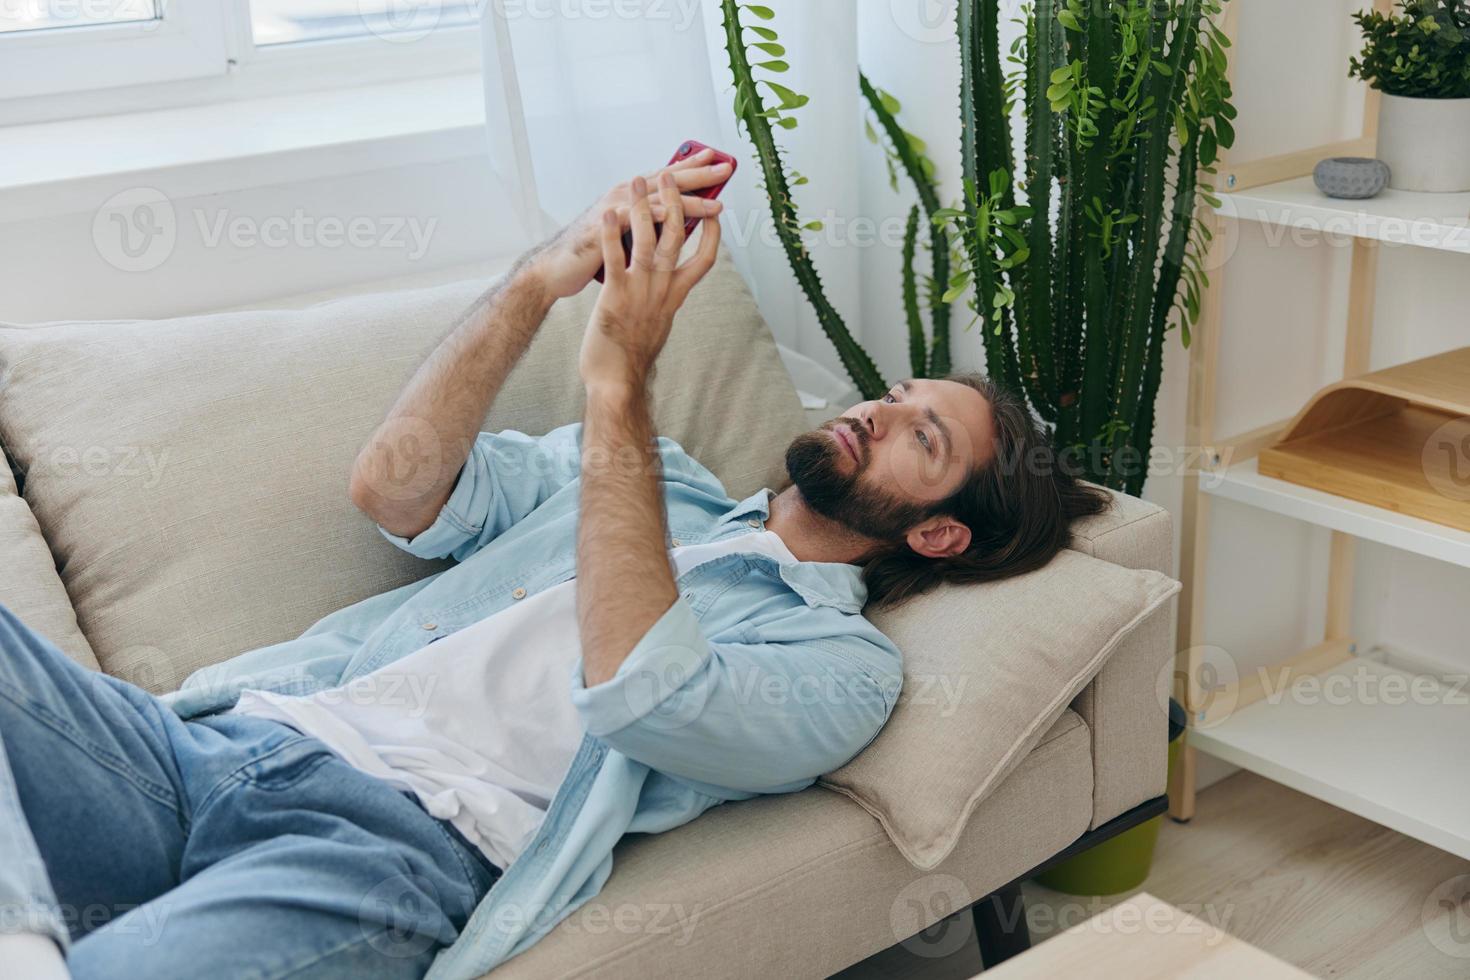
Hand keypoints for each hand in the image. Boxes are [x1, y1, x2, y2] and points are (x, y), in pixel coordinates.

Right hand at [525, 150, 728, 300]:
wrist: (559, 267)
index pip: (667, 177)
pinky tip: (671, 215)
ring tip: (713, 201)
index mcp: (632, 197)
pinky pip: (631, 219)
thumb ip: (650, 222)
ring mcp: (614, 209)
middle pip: (667, 182)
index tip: (718, 158)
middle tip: (725, 169)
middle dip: (698, 175)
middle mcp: (625, 196)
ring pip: (656, 201)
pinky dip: (651, 216)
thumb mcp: (628, 232)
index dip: (693, 166)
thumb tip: (679, 217)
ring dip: (686, 200)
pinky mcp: (603, 227)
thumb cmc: (595, 250)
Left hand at [579, 172, 720, 391]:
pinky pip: (616, 259)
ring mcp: (641, 291)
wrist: (617, 380)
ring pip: (649, 241)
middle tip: (674, 175)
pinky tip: (610, 213)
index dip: (712, 233)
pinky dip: (613, 234)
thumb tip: (671, 286)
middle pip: (678, 238)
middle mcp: (663, 289)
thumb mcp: (659, 322)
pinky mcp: (616, 296)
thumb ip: (665, 299)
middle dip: (677, 202)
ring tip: (638, 180)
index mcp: (676, 295)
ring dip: (644, 207)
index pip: (705, 259)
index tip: (715, 211)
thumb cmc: (634, 353)